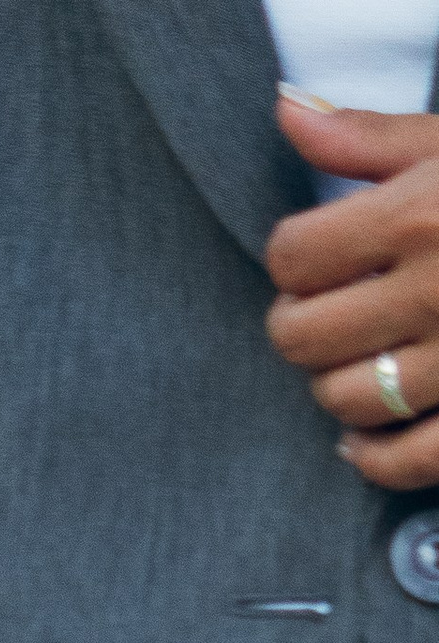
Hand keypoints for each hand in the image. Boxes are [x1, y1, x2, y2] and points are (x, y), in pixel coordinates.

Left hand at [268, 98, 438, 479]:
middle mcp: (435, 293)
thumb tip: (286, 114)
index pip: (293, 256)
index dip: (291, 257)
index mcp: (419, 218)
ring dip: (335, 383)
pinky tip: (362, 440)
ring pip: (344, 400)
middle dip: (300, 323)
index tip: (312, 256)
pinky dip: (374, 457)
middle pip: (301, 337)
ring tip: (355, 359)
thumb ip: (371, 138)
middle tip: (325, 309)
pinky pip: (408, 460)